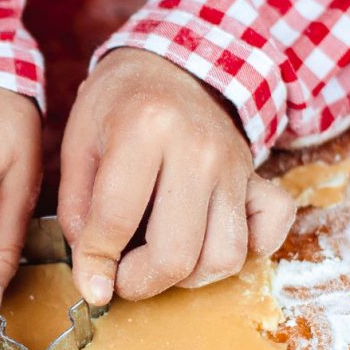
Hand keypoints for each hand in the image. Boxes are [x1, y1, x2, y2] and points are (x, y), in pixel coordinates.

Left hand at [59, 49, 295, 302]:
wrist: (175, 64)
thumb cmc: (119, 104)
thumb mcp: (78, 143)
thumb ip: (79, 210)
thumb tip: (94, 274)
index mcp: (145, 128)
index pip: (116, 220)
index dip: (95, 264)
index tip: (90, 285)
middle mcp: (198, 148)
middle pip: (177, 254)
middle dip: (140, 283)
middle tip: (121, 276)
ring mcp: (234, 165)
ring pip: (225, 257)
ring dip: (189, 277)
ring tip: (159, 259)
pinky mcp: (257, 177)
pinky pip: (271, 232)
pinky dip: (248, 252)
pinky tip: (211, 243)